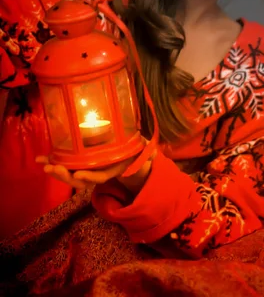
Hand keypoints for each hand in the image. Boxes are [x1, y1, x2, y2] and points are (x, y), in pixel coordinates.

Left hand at [36, 150, 155, 192]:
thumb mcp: (144, 152)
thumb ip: (148, 153)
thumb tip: (154, 153)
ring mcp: (90, 170)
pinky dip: (54, 163)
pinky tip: (42, 159)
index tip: (79, 174)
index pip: (101, 177)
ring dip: (57, 171)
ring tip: (44, 165)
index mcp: (113, 169)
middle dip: (66, 175)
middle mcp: (100, 172)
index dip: (90, 177)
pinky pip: (67, 167)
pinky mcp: (81, 165)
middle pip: (81, 179)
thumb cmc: (136, 152)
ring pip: (71, 176)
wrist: (130, 159)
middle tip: (53, 169)